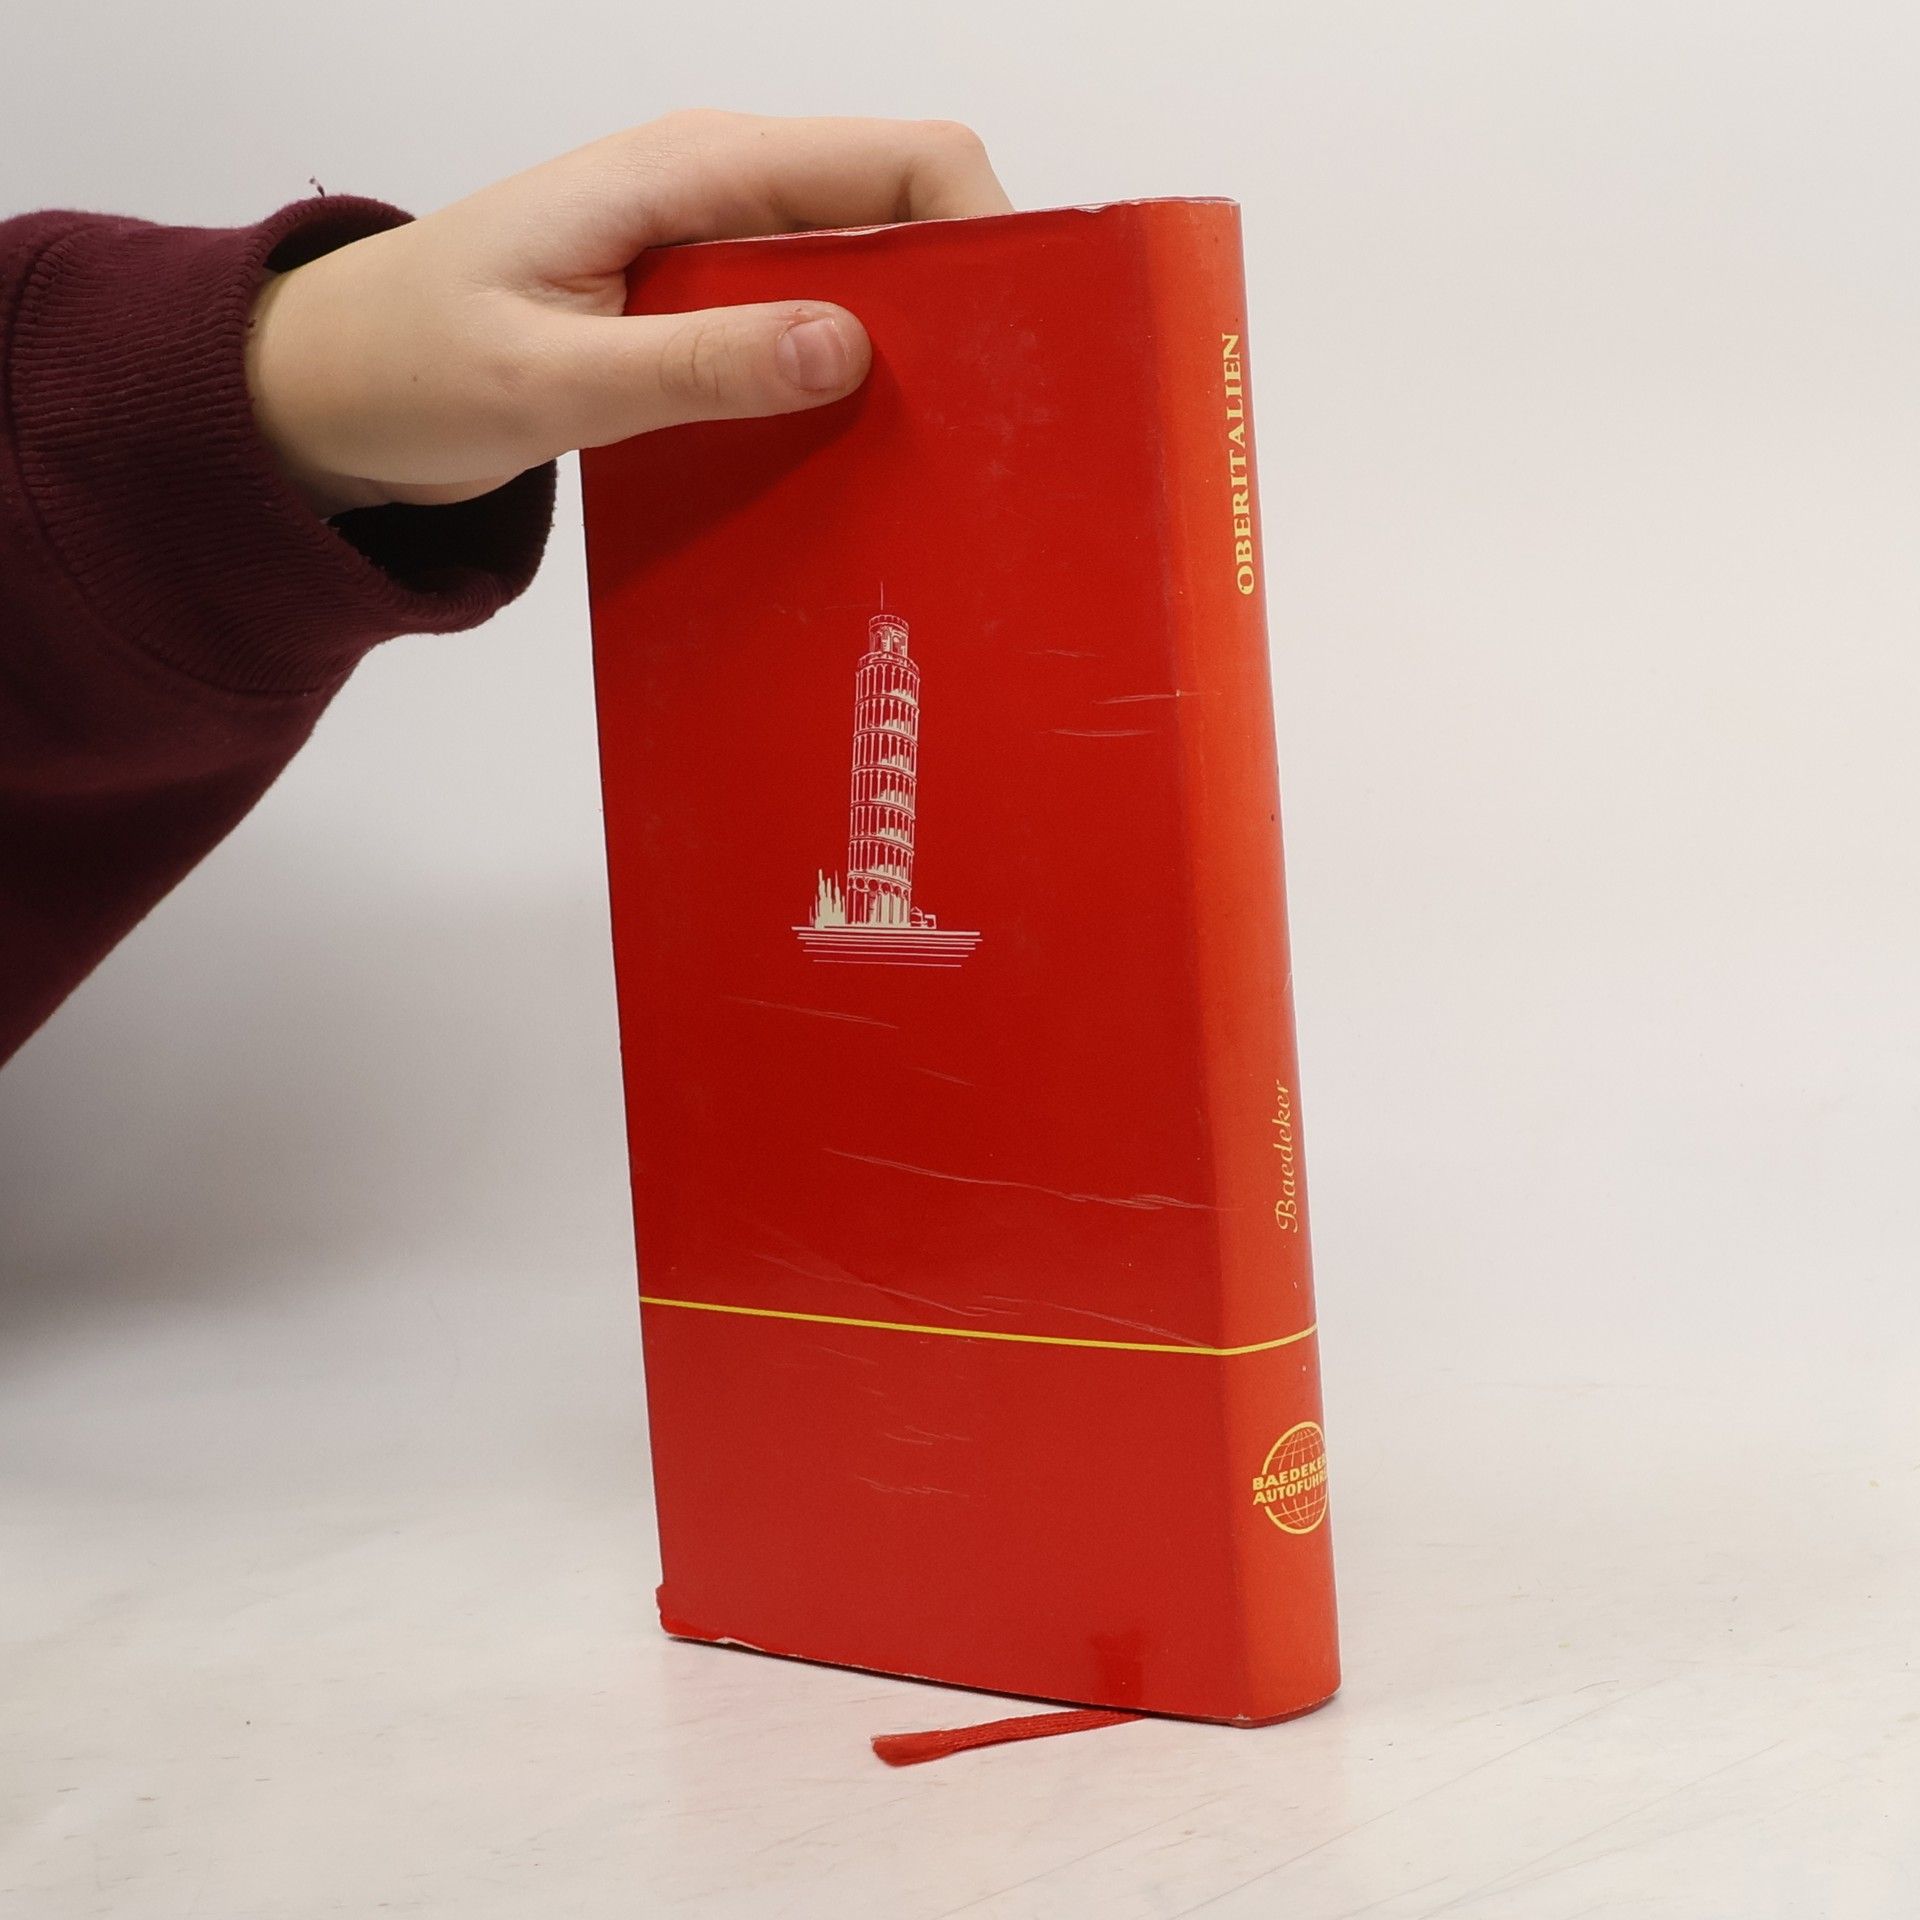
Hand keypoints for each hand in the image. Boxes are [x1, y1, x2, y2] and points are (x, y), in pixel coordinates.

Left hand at [245, 111, 1011, 516]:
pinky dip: (848, 381)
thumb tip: (847, 347)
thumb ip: (694, 365)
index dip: (984, 226)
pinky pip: (809, 327)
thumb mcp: (549, 380)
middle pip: (898, 213)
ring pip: (863, 276)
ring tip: (941, 455)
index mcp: (689, 171)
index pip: (891, 159)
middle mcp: (717, 191)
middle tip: (994, 424)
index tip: (1027, 337)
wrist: (325, 386)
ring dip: (911, 353)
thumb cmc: (410, 366)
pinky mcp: (699, 309)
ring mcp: (712, 250)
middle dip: (966, 299)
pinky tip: (857, 458)